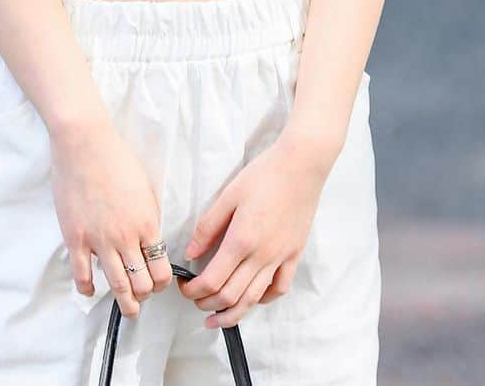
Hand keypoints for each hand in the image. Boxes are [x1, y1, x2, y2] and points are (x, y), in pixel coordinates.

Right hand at [50, 118, 174, 318]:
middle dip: (145, 296)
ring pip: (117, 286)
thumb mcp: (145, 189)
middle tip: (143, 296)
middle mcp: (125, 237)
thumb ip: (148, 218)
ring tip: (128, 308)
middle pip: (142, 284)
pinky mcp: (76, 238)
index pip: (161, 270)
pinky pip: (83, 275)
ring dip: (125, 303)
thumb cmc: (117, 159)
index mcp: (146, 224)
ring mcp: (99, 240)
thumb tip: (149, 241)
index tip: (158, 284)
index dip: (162, 284)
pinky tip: (91, 289)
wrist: (85, 144)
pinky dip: (88, 289)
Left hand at [179, 133, 334, 328]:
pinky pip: (279, 288)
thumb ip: (208, 226)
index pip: (212, 280)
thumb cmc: (263, 175)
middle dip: (208, 305)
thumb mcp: (228, 195)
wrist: (301, 165)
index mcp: (241, 240)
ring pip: (254, 299)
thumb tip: (190, 253)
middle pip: (231, 295)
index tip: (184, 287)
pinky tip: (252, 299)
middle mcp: (262, 255)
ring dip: (232, 314)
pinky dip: (263, 299)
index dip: (194, 290)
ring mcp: (280, 257)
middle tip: (195, 301)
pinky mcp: (294, 254)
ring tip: (217, 319)